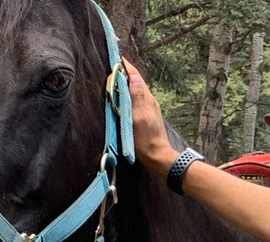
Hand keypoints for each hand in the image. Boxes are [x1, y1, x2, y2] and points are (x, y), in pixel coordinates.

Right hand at [123, 60, 178, 176]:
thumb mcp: (139, 117)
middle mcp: (150, 101)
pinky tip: (123, 97)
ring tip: (114, 78)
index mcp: (147, 99)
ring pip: (136, 90)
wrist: (158, 157)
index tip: (115, 56)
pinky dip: (129, 94)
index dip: (126, 66)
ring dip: (126, 83)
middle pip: (136, 81)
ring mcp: (150, 108)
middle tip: (111, 64)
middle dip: (124, 72)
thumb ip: (136, 97)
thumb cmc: (146, 140)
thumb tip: (133, 76)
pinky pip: (137, 100)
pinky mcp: (148, 116)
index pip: (135, 76)